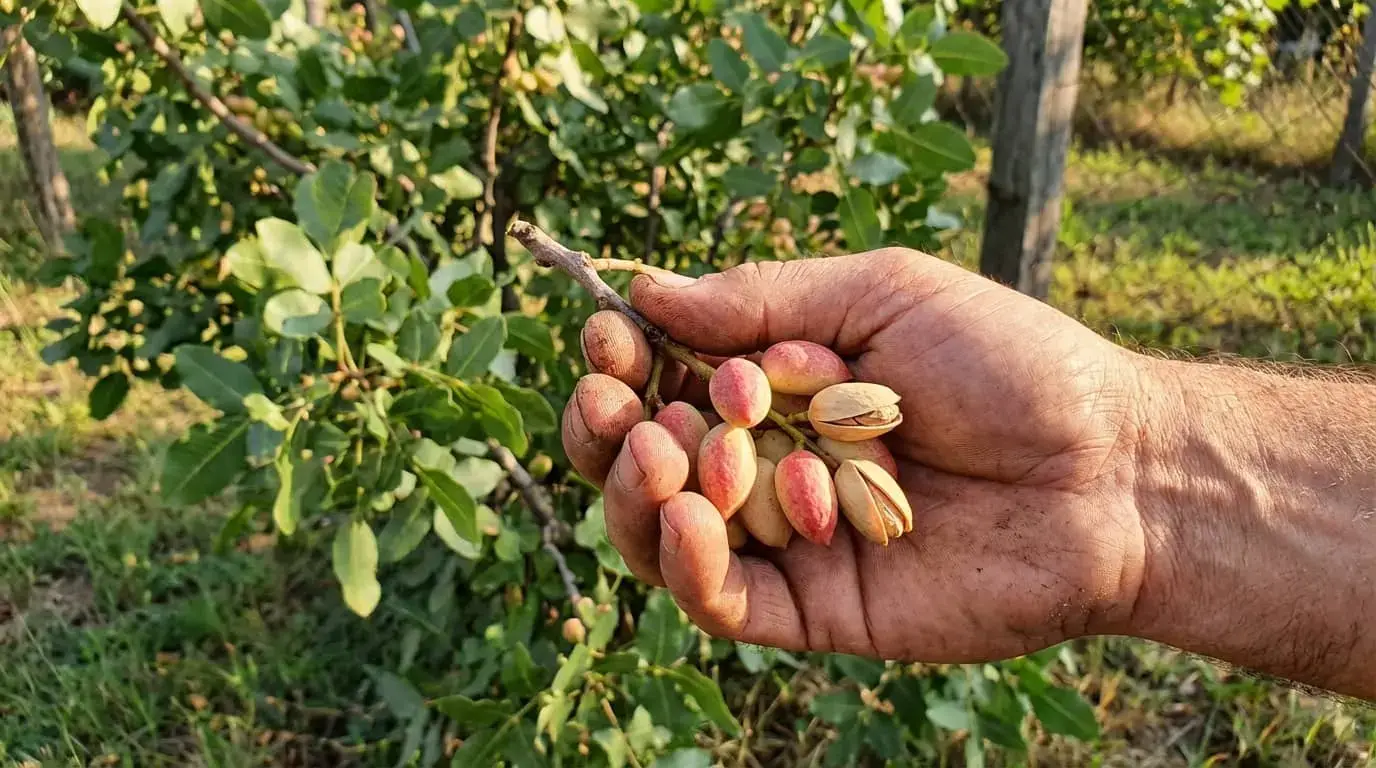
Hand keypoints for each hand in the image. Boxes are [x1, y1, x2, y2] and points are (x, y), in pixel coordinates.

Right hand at [561, 248, 1150, 661]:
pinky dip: (686, 565)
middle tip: (610, 399)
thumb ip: (764, 298)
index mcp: (782, 386)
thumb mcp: (883, 295)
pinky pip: (723, 600)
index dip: (624, 358)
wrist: (1113, 471)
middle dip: (609, 426)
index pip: (668, 377)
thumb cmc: (1012, 366)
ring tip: (656, 450)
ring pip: (666, 533)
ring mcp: (790, 540)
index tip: (607, 334)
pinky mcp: (815, 611)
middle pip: (648, 458)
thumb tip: (649, 289)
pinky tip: (690, 515)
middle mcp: (772, 464)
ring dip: (637, 491)